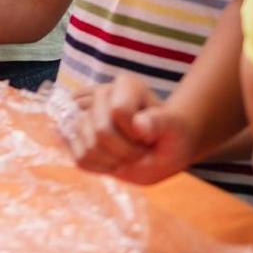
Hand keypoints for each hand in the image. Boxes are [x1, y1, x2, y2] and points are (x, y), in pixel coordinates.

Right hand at [71, 74, 196, 185]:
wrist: (161, 148)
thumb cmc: (170, 136)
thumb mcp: (174, 129)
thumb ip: (159, 122)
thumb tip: (139, 125)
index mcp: (126, 84)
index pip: (119, 111)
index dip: (135, 133)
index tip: (151, 136)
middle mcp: (102, 95)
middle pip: (101, 131)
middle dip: (125, 151)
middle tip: (142, 151)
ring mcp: (86, 115)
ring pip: (89, 147)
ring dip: (113, 161)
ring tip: (129, 155)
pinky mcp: (77, 135)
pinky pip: (80, 158)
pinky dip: (100, 167)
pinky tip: (114, 162)